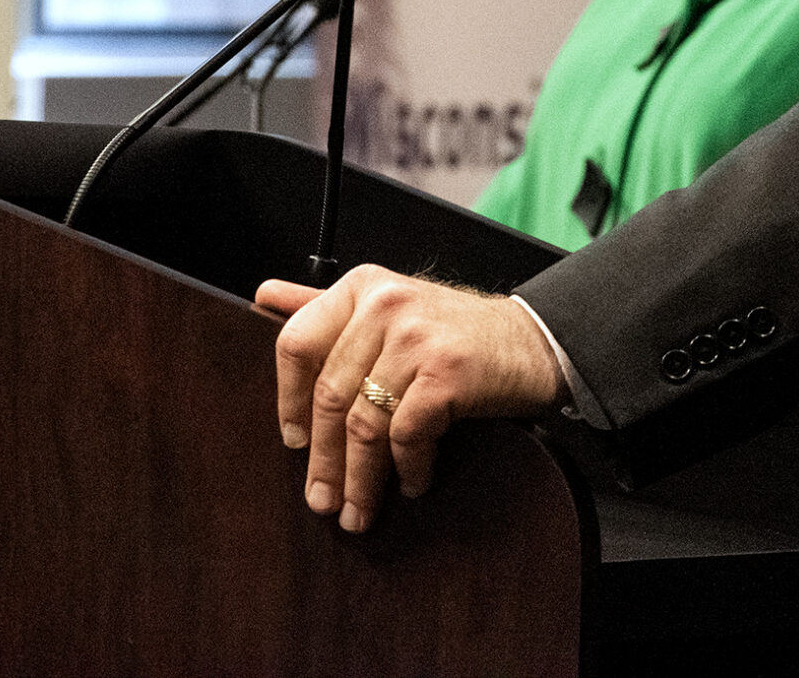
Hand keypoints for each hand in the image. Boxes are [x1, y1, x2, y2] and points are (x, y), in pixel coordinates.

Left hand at [259, 267, 564, 532]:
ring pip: (365, 423)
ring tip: (359, 510)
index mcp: (364, 288)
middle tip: (322, 500)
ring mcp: (418, 337)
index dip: (288, 401)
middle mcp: (387, 304)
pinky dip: (407, 467)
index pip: (297, 344)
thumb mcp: (390, 308)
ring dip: (360, 478)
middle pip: (330, 395)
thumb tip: (263, 296)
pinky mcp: (446, 372)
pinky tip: (413, 482)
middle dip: (324, 460)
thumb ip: (326, 305)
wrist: (536, 343)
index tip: (295, 442)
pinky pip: (405, 434)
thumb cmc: (457, 334)